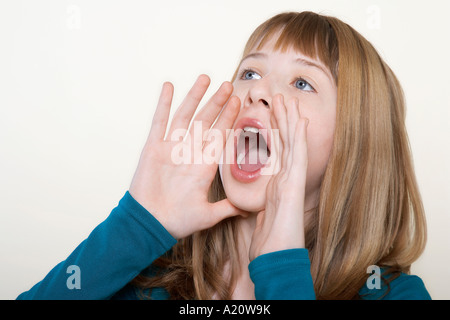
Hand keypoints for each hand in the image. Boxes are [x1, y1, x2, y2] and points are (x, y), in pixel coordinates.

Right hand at [129, 75, 244, 238]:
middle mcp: (189, 152)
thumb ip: (228, 207)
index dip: (230, 119)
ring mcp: (171, 148)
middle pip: (206, 121)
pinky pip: (159, 121)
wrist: (150, 224)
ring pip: (186, 116)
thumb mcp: (209, 214)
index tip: (240, 102)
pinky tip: (169, 86)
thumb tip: (250, 208)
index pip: (220, 135)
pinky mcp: (153, 147)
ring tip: (205, 78)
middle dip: (218, 103)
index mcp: (204, 165)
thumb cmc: (178, 221)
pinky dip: (163, 103)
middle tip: (229, 85)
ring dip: (195, 97)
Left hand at [249, 95, 308, 260]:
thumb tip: (247, 204)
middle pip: (284, 143)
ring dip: (290, 121)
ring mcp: (292, 180)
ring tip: (287, 100)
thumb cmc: (269, 242)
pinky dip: (298, 136)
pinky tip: (299, 119)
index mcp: (276, 185)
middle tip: (279, 98)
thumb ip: (258, 206)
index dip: (274, 132)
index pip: (275, 152)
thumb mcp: (259, 219)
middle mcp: (286, 179)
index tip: (270, 115)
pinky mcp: (295, 185)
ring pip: (292, 144)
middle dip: (282, 120)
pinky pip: (296, 156)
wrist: (277, 258)